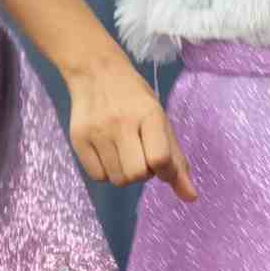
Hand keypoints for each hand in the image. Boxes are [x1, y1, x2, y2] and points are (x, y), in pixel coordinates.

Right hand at [61, 63, 196, 201]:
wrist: (97, 73)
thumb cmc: (135, 100)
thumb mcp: (161, 122)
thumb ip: (176, 161)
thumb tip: (191, 197)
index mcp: (149, 115)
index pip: (159, 158)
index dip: (164, 171)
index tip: (161, 163)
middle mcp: (121, 123)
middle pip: (136, 175)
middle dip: (143, 173)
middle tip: (140, 154)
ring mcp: (97, 132)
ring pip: (117, 180)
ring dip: (125, 173)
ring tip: (123, 151)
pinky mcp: (78, 139)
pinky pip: (98, 177)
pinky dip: (107, 172)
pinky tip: (108, 153)